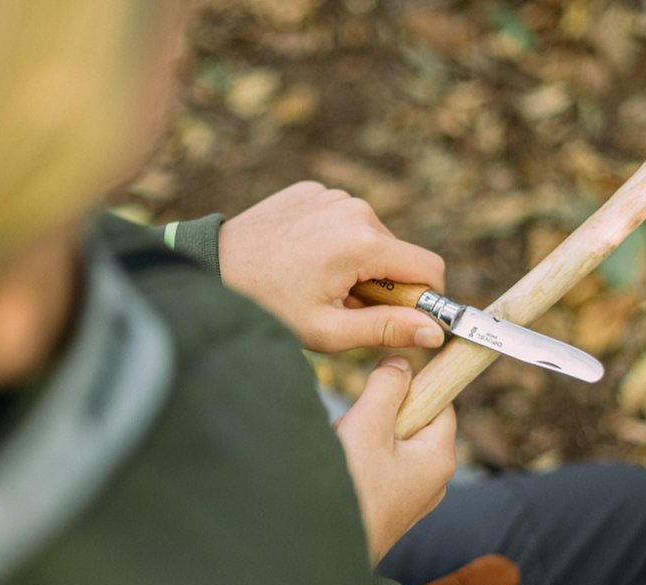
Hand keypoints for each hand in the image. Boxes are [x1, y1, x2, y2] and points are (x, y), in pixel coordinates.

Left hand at [219, 181, 446, 352]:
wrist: (210, 268)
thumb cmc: (267, 305)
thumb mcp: (329, 330)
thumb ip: (387, 330)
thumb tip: (435, 333)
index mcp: (364, 241)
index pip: (429, 268)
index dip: (425, 299)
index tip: (404, 320)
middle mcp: (355, 208)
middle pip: (399, 255)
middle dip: (383, 285)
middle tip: (341, 306)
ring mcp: (332, 195)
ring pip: (371, 238)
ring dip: (358, 265)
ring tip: (316, 283)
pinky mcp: (313, 191)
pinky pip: (343, 220)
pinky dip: (333, 243)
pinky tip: (302, 260)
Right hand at [334, 356, 456, 563]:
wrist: (323, 552)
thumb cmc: (352, 493)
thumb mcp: (368, 425)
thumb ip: (386, 387)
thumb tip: (399, 364)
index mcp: (439, 457)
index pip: (440, 402)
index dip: (413, 386)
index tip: (385, 379)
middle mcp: (432, 480)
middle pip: (410, 423)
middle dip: (377, 416)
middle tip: (354, 427)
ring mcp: (410, 498)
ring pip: (388, 447)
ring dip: (361, 440)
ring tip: (342, 455)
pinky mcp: (388, 511)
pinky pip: (376, 470)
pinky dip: (356, 463)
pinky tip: (338, 475)